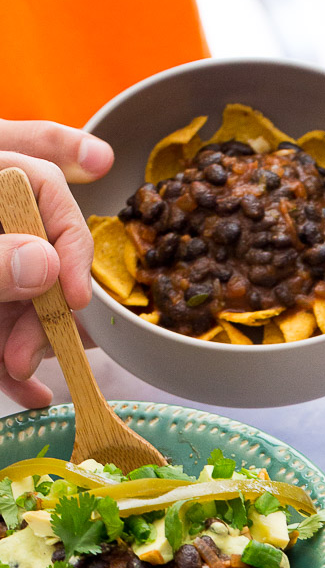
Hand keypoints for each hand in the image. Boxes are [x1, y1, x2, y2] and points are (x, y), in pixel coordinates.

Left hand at [0, 120, 112, 408]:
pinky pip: (2, 323)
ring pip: (24, 288)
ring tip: (20, 373)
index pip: (39, 178)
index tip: (73, 298)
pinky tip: (25, 390)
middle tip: (35, 349)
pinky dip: (11, 360)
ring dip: (31, 338)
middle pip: (38, 240)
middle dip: (46, 302)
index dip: (67, 237)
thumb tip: (45, 266)